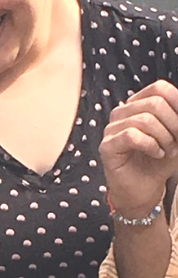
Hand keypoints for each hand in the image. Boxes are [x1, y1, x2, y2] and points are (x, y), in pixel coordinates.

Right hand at [100, 79, 177, 216]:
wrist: (144, 189)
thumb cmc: (160, 162)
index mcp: (138, 105)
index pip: (159, 88)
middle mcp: (122, 113)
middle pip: (155, 103)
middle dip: (175, 124)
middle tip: (177, 142)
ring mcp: (111, 129)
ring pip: (145, 119)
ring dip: (165, 138)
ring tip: (168, 151)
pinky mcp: (107, 146)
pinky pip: (132, 136)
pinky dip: (151, 145)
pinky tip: (156, 154)